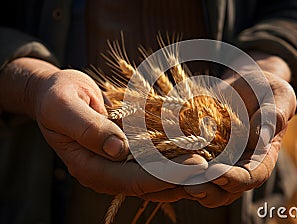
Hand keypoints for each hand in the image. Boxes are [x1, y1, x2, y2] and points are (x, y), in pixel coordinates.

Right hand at [0, 57, 195, 199]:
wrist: (56, 94)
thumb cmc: (57, 96)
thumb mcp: (64, 106)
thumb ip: (88, 127)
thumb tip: (118, 150)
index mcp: (87, 167)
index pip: (132, 179)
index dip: (166, 174)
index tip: (196, 165)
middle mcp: (105, 174)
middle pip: (149, 184)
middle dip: (182, 177)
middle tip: (214, 166)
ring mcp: (116, 167)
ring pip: (155, 179)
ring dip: (183, 174)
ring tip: (214, 163)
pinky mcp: (126, 157)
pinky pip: (154, 164)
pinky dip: (175, 161)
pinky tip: (197, 153)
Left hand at [184, 53, 296, 206]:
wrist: (241, 86)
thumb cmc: (264, 88)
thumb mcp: (276, 95)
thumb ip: (274, 115)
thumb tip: (262, 138)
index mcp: (263, 156)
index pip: (253, 176)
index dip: (236, 178)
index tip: (217, 172)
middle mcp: (241, 166)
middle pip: (225, 190)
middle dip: (207, 189)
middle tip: (188, 184)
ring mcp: (219, 164)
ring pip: (204, 187)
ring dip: (187, 185)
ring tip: (170, 179)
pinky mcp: (200, 156)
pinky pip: (188, 170)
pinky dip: (174, 172)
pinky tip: (158, 166)